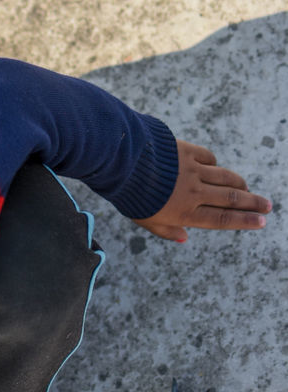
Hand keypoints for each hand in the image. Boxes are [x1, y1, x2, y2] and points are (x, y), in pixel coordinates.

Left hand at [135, 140, 271, 242]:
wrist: (122, 164)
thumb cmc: (131, 197)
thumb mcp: (146, 221)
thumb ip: (167, 230)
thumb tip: (185, 238)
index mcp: (185, 212)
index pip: (222, 219)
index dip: (244, 221)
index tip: (261, 222)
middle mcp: (194, 192)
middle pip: (231, 199)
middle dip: (252, 204)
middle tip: (268, 207)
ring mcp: (192, 171)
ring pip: (225, 178)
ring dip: (240, 185)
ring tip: (247, 191)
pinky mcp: (188, 152)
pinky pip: (209, 159)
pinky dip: (215, 166)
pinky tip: (217, 170)